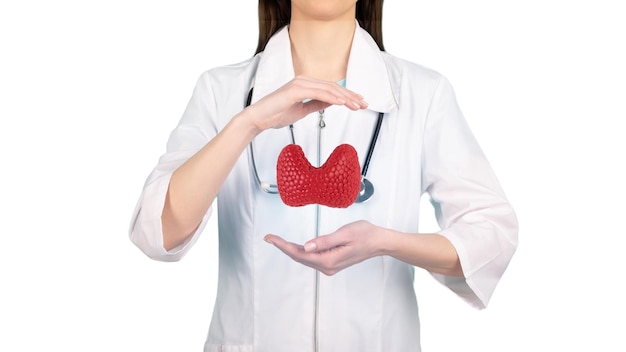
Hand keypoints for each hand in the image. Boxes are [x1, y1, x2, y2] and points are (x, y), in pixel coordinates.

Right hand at [246, 76, 367, 131]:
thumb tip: (331, 102)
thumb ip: (316, 104)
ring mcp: (299, 84)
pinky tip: (341, 103)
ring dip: (344, 98)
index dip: (347, 96)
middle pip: (333, 87)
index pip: (331, 89)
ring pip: (328, 89)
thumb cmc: (276, 114)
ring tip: (356, 105)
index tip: (359, 103)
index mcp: (306, 84)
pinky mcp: (295, 90)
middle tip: (364, 104)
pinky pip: (317, 93)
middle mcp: (304, 80)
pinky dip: (331, 97)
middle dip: (350, 96)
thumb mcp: (302, 110)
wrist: (258, 118)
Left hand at [264, 220, 381, 275]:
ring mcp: (329, 266)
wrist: (379, 242)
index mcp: (328, 260)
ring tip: (277, 240)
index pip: (300, 254)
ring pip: (305, 258)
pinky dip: (301, 251)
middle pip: (300, 257)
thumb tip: (306, 246)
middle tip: (270, 237)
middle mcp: (327, 267)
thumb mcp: (345, 234)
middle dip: (283, 247)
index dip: (283, 246)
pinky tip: (295, 245)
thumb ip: (325, 241)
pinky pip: (312, 258)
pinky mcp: (331, 262)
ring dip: (291, 249)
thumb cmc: (365, 235)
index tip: (271, 238)